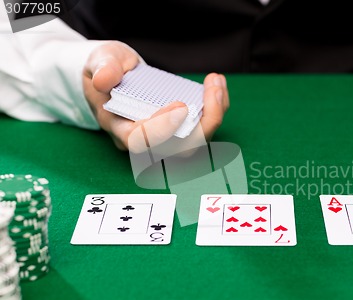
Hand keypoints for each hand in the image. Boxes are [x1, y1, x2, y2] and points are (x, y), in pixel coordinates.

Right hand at [83, 41, 228, 150]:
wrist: (116, 76)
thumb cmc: (108, 69)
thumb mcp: (101, 60)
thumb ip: (104, 68)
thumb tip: (105, 80)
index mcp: (119, 127)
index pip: (141, 141)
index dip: (162, 128)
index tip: (180, 105)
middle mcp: (144, 141)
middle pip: (179, 150)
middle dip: (203, 124)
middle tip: (213, 90)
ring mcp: (165, 138)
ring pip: (197, 143)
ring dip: (214, 115)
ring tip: (216, 82)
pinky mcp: (180, 131)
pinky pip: (203, 129)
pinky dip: (216, 108)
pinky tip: (216, 83)